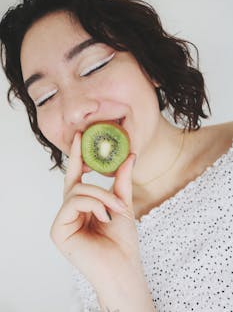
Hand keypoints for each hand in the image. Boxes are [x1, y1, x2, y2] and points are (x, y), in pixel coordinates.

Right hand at [50, 131, 139, 286]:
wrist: (123, 267)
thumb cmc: (122, 240)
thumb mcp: (122, 204)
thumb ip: (122, 180)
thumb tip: (129, 155)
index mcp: (82, 206)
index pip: (76, 176)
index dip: (77, 156)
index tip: (81, 135)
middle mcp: (69, 211)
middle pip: (77, 183)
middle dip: (99, 186)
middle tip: (117, 200)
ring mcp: (62, 221)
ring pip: (78, 191)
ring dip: (102, 198)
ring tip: (118, 212)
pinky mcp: (57, 230)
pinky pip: (74, 203)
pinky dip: (94, 206)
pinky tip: (105, 218)